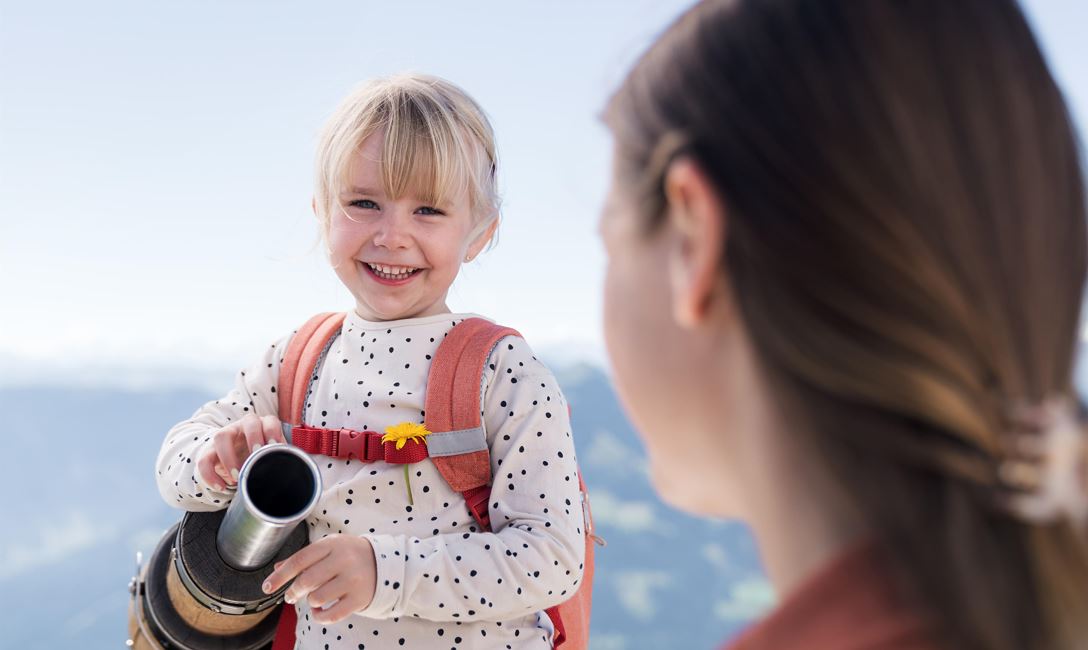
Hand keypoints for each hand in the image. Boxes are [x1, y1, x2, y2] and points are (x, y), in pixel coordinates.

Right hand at [197, 414, 284, 490]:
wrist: (236, 461)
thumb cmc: (261, 459)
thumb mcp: (272, 457)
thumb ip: (284, 460)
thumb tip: (302, 471)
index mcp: (263, 426)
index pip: (269, 420)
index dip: (272, 432)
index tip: (274, 447)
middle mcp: (243, 427)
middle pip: (248, 421)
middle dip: (253, 437)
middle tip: (256, 457)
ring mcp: (225, 437)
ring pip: (221, 436)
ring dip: (229, 457)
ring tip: (237, 478)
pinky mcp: (209, 451)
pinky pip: (204, 459)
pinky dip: (210, 475)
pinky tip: (221, 487)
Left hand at [262, 535, 377, 623]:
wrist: (384, 562)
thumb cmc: (349, 554)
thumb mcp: (328, 548)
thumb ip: (304, 558)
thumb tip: (278, 569)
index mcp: (332, 544)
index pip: (299, 560)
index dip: (280, 576)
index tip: (267, 587)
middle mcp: (343, 560)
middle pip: (307, 580)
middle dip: (293, 591)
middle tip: (291, 596)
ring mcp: (353, 580)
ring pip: (317, 598)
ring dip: (310, 601)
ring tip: (314, 598)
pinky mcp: (359, 598)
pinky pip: (331, 614)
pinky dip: (319, 616)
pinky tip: (320, 610)